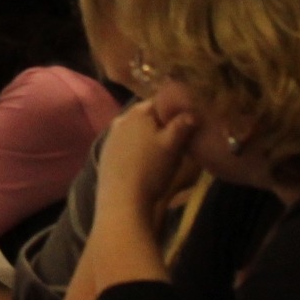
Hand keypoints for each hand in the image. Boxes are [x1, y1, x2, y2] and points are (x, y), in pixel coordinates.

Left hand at [98, 99, 195, 222]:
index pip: (160, 102)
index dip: (176, 110)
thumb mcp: (173, 146)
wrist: (123, 198)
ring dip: (150, 137)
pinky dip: (138, 148)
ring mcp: (111, 137)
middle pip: (147, 117)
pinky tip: (146, 162)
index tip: (189, 121)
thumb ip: (182, 125)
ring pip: (137, 131)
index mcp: (137, 112)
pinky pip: (127, 144)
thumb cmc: (151, 168)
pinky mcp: (107, 153)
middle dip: (163, 125)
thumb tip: (192, 112)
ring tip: (165, 152)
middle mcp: (121, 119)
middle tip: (180, 139)